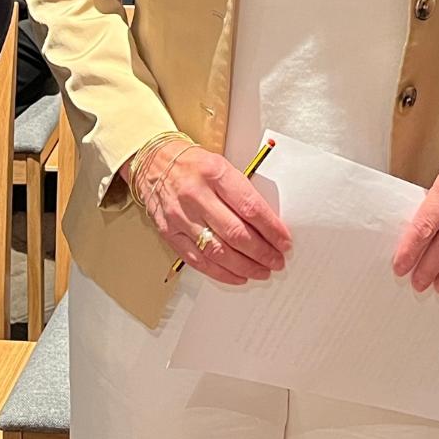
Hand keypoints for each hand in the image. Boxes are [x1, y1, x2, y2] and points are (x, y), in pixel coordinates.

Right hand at [137, 138, 290, 284]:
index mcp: (214, 173)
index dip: (271, 229)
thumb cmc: (193, 164)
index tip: (284, 241)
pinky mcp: (170, 233)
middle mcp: (196, 196)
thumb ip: (242, 193)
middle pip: (236, 233)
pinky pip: (198, 260)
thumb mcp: (222, 166)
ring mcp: (181, 217)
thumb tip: (269, 224)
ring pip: (218, 251)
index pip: (250, 207)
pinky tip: (237, 276)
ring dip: (245, 266)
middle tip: (277, 261)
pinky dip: (221, 273)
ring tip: (262, 271)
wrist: (153, 161)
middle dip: (262, 252)